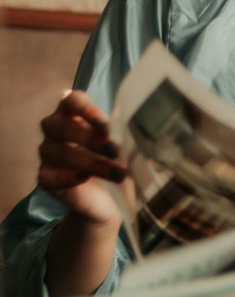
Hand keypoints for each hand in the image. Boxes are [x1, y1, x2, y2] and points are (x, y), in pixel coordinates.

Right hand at [37, 89, 129, 226]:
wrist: (107, 196)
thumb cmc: (112, 159)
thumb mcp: (121, 142)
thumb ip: (119, 128)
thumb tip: (128, 116)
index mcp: (73, 113)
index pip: (71, 100)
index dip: (85, 108)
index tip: (104, 124)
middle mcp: (55, 130)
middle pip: (62, 126)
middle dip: (89, 138)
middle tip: (114, 151)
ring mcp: (47, 154)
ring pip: (60, 152)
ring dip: (91, 162)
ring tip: (118, 174)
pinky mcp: (45, 178)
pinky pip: (47, 176)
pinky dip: (66, 176)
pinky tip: (84, 178)